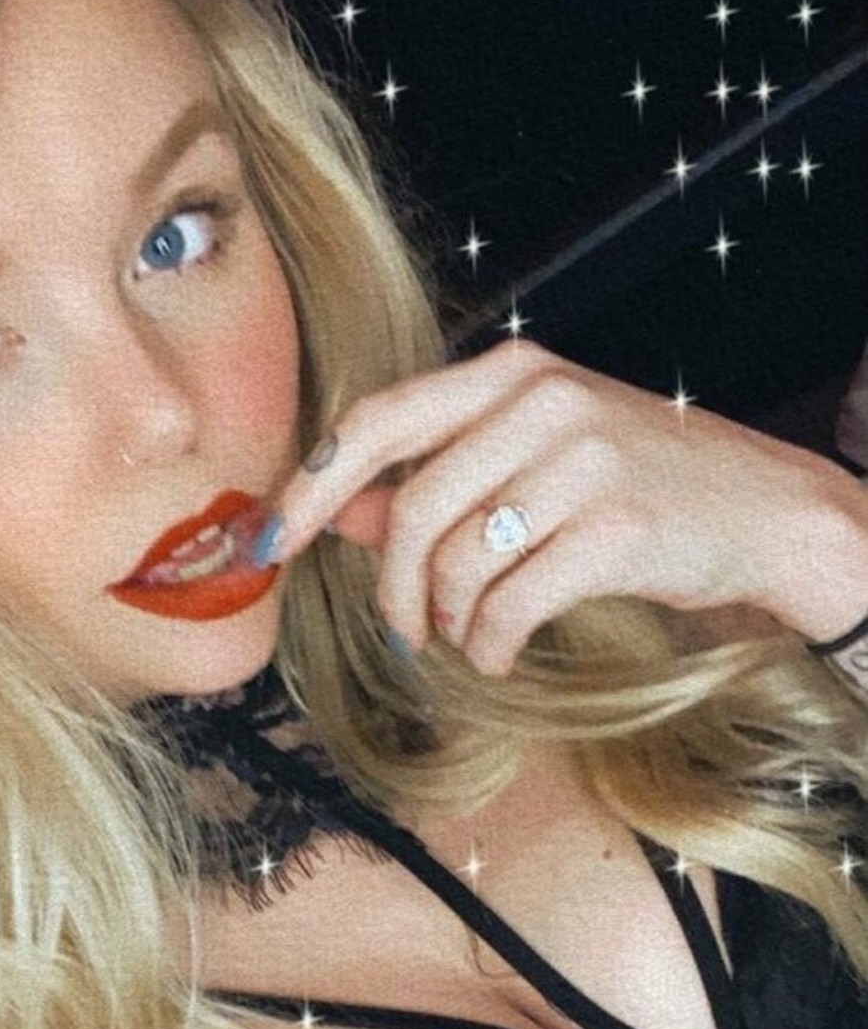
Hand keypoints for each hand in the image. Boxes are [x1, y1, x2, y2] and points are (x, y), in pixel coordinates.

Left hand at [267, 342, 867, 672]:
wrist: (761, 512)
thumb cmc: (636, 486)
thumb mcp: (533, 461)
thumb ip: (434, 479)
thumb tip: (338, 511)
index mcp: (510, 375)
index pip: (378, 419)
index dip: (311, 484)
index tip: (269, 539)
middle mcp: (542, 404)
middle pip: (412, 510)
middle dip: (393, 592)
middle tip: (405, 634)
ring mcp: (583, 463)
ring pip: (459, 564)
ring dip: (449, 624)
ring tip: (471, 637)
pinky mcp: (615, 530)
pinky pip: (509, 606)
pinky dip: (489, 646)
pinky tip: (500, 653)